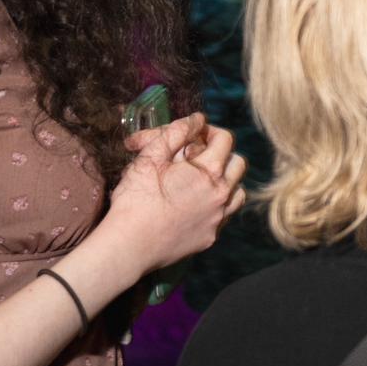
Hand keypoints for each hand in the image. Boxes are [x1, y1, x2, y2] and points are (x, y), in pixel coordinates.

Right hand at [102, 114, 245, 277]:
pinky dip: (217, 204)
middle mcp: (222, 195)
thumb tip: (196, 119)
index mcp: (209, 172)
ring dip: (225, 180)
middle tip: (196, 157)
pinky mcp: (210, 237)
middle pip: (238, 163)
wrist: (128, 246)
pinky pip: (225, 215)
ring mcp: (219, 218)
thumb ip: (175, 133)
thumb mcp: (149, 158)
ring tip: (200, 180)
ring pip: (238, 191)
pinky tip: (195, 204)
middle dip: (221, 154)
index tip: (194, 135)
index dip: (209, 131)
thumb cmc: (135, 200)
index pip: (225, 139)